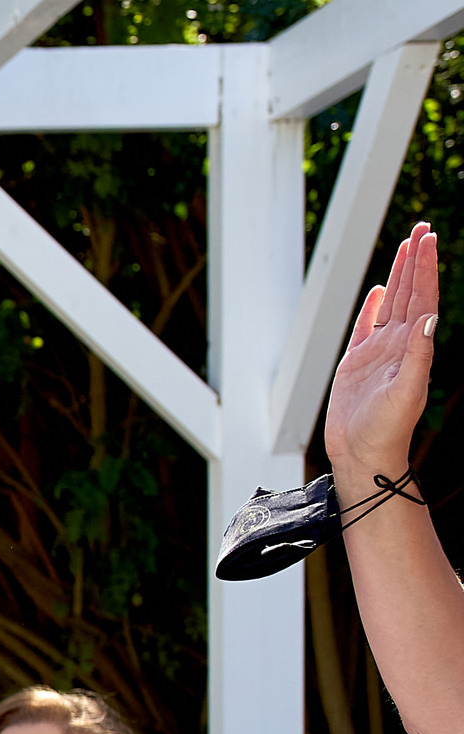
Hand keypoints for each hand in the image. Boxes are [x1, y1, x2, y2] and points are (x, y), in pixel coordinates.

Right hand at [325, 223, 436, 481]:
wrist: (364, 454)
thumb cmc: (387, 430)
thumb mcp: (406, 392)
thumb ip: (419, 355)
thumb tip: (428, 318)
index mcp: (413, 347)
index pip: (422, 298)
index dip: (424, 267)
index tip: (427, 238)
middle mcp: (399, 344)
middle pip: (410, 292)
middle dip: (415, 260)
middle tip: (421, 228)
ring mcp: (378, 352)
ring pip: (392, 303)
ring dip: (399, 275)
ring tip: (405, 247)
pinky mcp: (356, 363)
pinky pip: (366, 327)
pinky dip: (373, 306)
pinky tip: (380, 291)